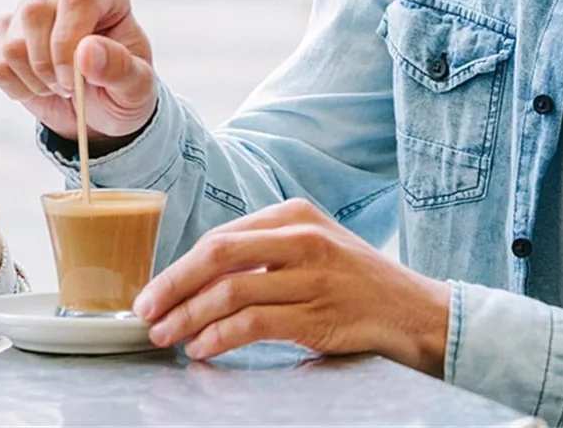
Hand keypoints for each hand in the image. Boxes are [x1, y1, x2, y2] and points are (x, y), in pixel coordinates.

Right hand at [0, 0, 156, 142]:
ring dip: (35, 80)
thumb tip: (86, 52)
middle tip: (71, 89)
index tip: (74, 82)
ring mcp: (33, 6)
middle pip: (35, 12)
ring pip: (13, 42)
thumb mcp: (136, 87)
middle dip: (48, 65)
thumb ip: (119, 68)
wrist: (101, 111)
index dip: (68, 43)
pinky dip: (17, 87)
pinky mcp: (7, 30)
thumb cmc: (124, 89)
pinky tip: (40, 87)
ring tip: (59, 87)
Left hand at [132, 199, 449, 375]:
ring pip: (231, 292)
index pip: (221, 237)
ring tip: (167, 336)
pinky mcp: (319, 313)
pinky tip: (203, 348)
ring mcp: (311, 274)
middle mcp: (300, 236)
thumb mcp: (312, 247)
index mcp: (292, 213)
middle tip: (145, 311)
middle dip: (173, 285)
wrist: (417, 311)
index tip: (154, 291)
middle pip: (218, 255)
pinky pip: (255, 324)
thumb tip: (201, 276)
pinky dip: (221, 337)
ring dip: (189, 317)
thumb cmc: (357, 282)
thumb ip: (265, 252)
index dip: (180, 266)